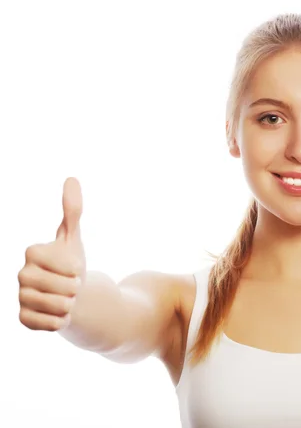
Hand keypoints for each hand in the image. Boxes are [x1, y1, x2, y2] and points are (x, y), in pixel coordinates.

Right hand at [18, 177, 85, 330]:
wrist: (70, 295)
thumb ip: (72, 210)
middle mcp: (21, 274)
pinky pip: (52, 324)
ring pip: (59, 307)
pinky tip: (57, 312)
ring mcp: (20, 297)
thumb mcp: (74, 238)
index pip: (68, 265)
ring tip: (65, 298)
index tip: (72, 266)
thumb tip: (71, 178)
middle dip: (75, 288)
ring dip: (70, 304)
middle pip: (64, 287)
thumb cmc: (71, 264)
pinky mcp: (23, 319)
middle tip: (70, 285)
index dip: (77, 268)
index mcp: (32, 252)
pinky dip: (62, 321)